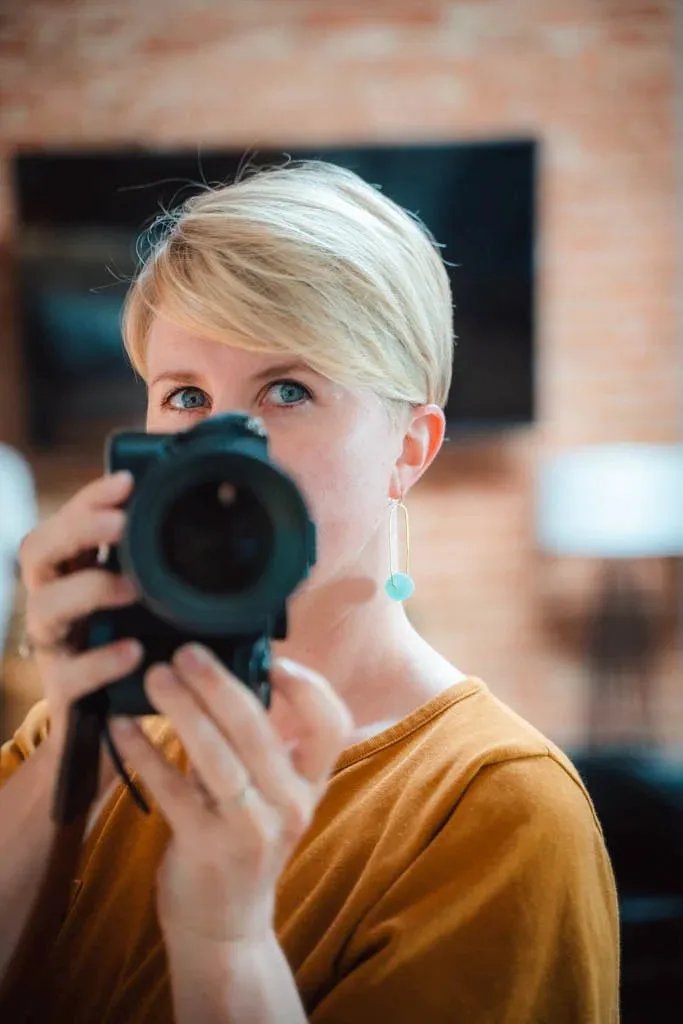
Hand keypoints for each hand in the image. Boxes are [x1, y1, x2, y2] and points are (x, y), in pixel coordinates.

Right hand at [18, 471, 143, 783]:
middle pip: (38, 551)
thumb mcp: (153, 600)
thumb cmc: (141, 645)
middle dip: (76, 529)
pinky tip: (133, 651)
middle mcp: (55, 600)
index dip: (89, 499)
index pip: (66, 523)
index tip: (126, 481)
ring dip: (89, 589)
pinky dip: (101, 659)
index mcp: (74, 571)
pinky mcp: (64, 689)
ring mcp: (55, 644)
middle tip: (119, 523)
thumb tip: (227, 524)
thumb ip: (168, 567)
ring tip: (131, 587)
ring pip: (46, 608)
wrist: (115, 723)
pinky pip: (70, 673)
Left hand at [108, 645, 353, 943]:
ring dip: (184, 710)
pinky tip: (122, 726)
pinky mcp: (205, 847)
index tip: (273, 660)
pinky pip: (171, 789)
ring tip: (156, 676)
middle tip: (187, 651)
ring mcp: (250, 830)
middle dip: (220, 684)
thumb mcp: (270, 792)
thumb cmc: (244, 838)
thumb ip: (259, 741)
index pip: (332, 725)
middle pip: (260, 731)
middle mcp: (290, 805)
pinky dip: (145, 752)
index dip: (308, 687)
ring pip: (217, 758)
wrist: (225, 923)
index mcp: (310, 783)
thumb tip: (227, 667)